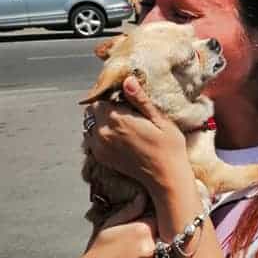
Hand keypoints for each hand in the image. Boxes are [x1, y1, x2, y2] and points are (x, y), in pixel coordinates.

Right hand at [63, 193, 162, 257]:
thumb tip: (144, 196)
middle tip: (164, 234)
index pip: (162, 218)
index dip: (160, 219)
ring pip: (172, 249)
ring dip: (169, 247)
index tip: (158, 220)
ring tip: (159, 248)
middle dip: (165, 232)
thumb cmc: (99, 250)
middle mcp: (150, 246)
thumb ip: (130, 210)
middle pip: (169, 234)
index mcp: (141, 229)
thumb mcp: (111, 225)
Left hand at [83, 75, 186, 191]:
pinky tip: (117, 137)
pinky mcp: (101, 158)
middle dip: (103, 107)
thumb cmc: (168, 147)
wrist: (166, 178)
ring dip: (100, 121)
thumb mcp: (160, 119)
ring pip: (89, 125)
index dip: (111, 95)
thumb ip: (140, 99)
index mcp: (118, 119)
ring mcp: (100, 147)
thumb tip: (128, 80)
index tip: (123, 98)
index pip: (100, 98)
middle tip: (123, 109)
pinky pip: (91, 139)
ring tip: (121, 124)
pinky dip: (99, 135)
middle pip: (91, 111)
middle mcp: (104, 133)